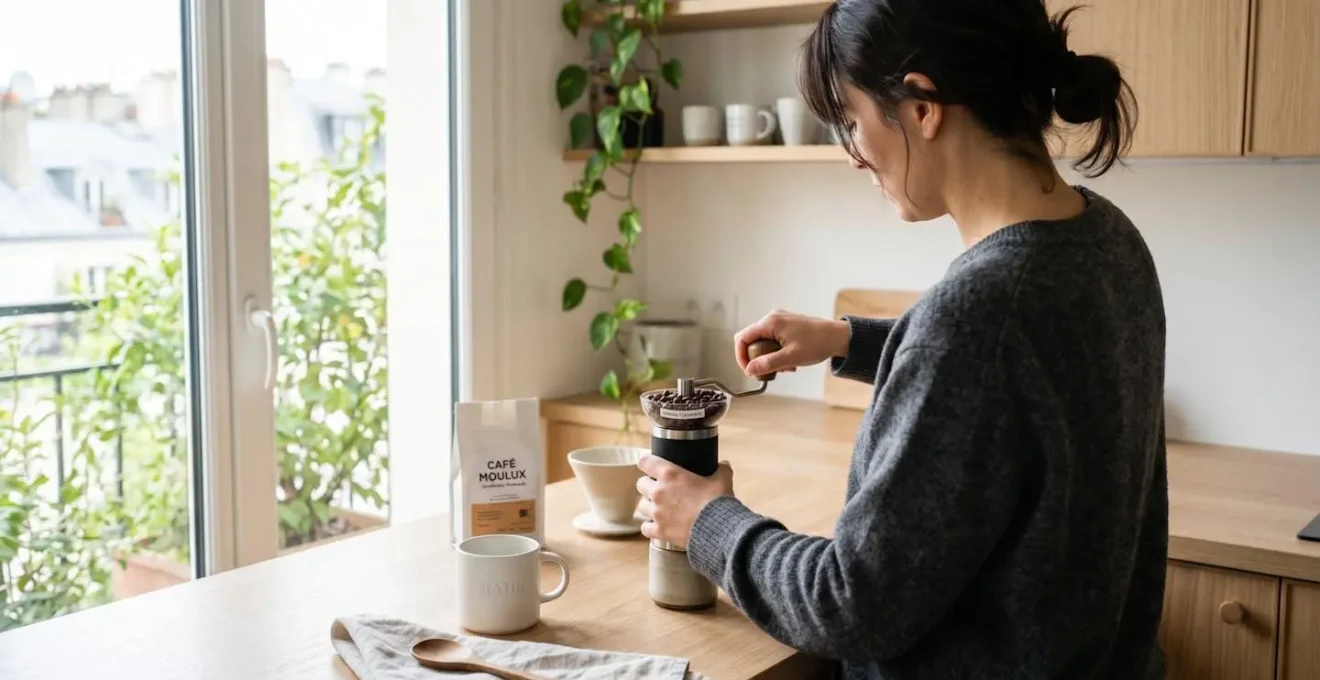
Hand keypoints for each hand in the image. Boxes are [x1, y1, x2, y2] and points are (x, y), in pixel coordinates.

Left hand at [636, 455, 734, 549]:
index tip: (649, 464)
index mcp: (670, 474)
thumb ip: (721, 469)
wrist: (718, 529)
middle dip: (648, 485)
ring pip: (641, 506)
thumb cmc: (717, 501)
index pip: (646, 462)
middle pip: (640, 484)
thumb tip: (723, 465)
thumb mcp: (722, 479)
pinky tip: (656, 526)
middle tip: (658, 487)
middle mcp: (658, 492)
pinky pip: (645, 528)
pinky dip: (650, 527)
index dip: (647, 462)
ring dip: (648, 505)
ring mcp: (657, 513)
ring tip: (657, 507)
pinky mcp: (659, 531)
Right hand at [734, 310, 849, 378]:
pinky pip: (773, 340)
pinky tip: (790, 361)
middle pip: (751, 340)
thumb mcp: (791, 358)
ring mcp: (779, 320)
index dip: (741, 356)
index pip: (743, 338)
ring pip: (763, 342)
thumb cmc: (817, 344)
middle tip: (769, 372)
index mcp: (770, 323)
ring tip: (786, 367)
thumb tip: (750, 370)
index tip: (749, 371)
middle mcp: (772, 318)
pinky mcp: (787, 325)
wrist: (838, 336)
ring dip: (769, 358)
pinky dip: (777, 352)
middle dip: (758, 359)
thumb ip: (768, 363)